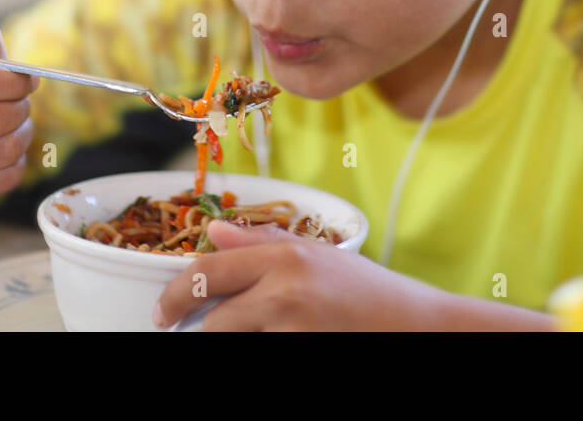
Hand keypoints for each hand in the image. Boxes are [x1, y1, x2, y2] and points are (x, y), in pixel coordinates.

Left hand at [152, 219, 444, 330]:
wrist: (418, 327)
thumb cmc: (371, 294)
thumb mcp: (318, 256)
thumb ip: (263, 242)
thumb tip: (213, 232)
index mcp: (285, 255)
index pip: (207, 272)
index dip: (175, 295)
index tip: (164, 312)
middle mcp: (284, 289)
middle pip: (213, 319)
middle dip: (204, 328)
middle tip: (193, 332)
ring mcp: (291, 327)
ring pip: (231, 341)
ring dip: (238, 339)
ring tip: (268, 329)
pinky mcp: (298, 351)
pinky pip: (259, 352)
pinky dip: (262, 346)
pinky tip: (286, 338)